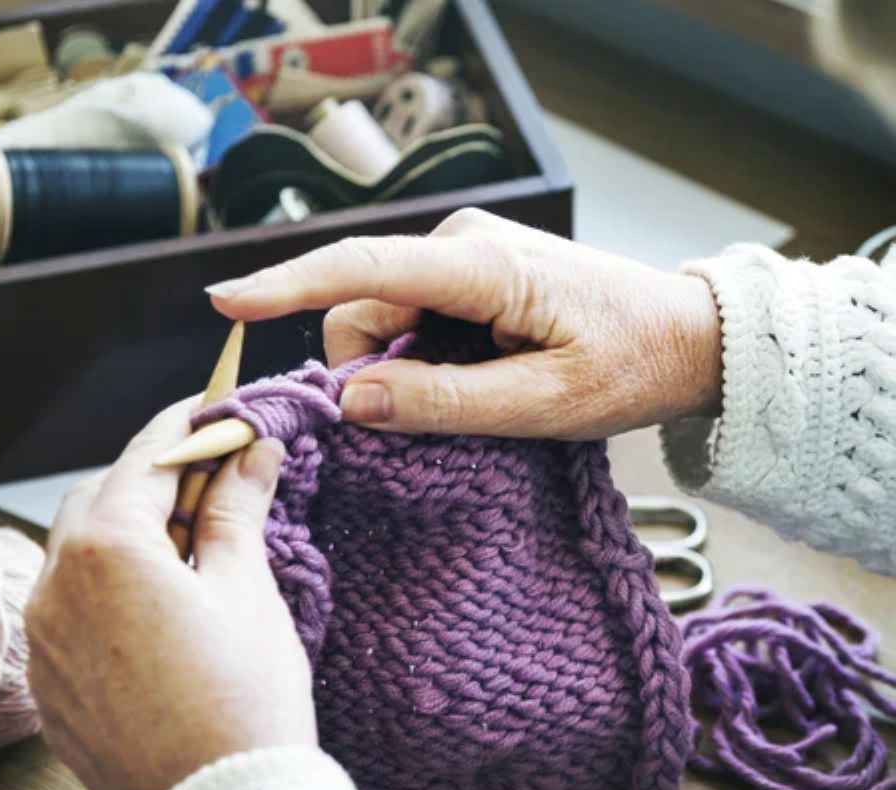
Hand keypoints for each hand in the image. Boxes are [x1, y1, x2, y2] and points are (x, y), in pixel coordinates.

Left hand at [26, 399, 315, 789]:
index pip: (146, 459)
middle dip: (153, 482)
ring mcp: (41, 638)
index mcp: (106, 550)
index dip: (187, 427)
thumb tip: (252, 451)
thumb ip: (236, 510)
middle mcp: (54, 585)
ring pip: (76, 552)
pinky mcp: (45, 681)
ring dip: (126, 534)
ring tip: (190, 548)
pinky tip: (157, 604)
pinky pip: (67, 607)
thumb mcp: (246, 589)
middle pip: (101, 500)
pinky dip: (106, 586)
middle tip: (213, 482)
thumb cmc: (243, 700)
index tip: (216, 409)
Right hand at [206, 209, 722, 439]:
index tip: (224, 301)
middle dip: (369, 369)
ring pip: (383, 316)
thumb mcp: (544, 405)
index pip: (363, 269)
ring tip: (472, 398)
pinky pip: (411, 315)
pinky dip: (418, 356)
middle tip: (423, 421)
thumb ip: (444, 402)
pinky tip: (468, 379)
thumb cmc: (631, 365)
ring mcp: (465, 253)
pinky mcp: (469, 271)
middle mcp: (462, 243)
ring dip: (400, 368)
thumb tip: (352, 400)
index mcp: (482, 265)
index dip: (288, 286)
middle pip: (363, 307)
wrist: (690, 338)